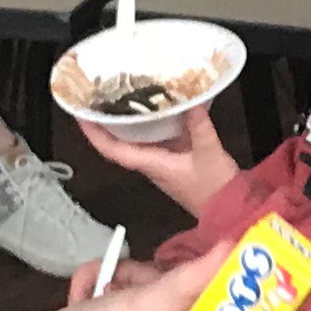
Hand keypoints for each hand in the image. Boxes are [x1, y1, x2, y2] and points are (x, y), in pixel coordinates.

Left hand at [76, 111, 239, 213]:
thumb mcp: (209, 154)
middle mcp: (151, 165)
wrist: (228, 212)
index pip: (113, 150)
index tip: (81, 116)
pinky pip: (155, 141)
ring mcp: (162, 164)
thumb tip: (190, 101)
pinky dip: (151, 125)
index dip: (95, 134)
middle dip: (106, 123)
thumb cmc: (215, 190)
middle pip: (119, 143)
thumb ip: (199, 127)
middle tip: (99, 98)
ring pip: (136, 142)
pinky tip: (158, 109)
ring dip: (127, 123)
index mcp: (152, 164)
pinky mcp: (174, 162)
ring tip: (122, 97)